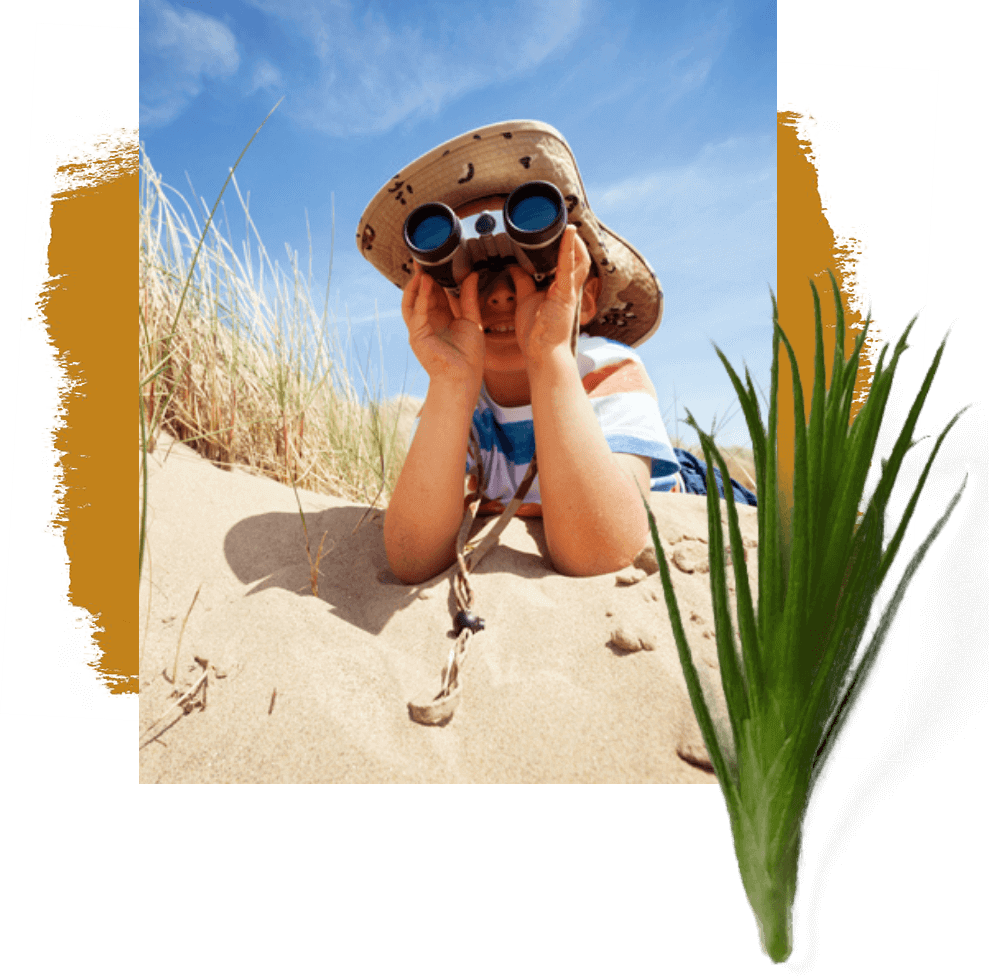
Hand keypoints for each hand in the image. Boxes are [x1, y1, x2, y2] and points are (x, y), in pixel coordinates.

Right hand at [401, 263, 484, 392]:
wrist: (463, 377)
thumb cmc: (469, 356)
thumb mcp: (472, 320)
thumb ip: (470, 297)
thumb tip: (472, 274)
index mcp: (441, 318)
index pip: (435, 293)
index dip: (436, 277)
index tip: (439, 261)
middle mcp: (428, 322)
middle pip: (421, 294)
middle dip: (422, 276)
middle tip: (426, 257)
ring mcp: (420, 328)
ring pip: (413, 300)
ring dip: (416, 284)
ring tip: (422, 267)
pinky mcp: (417, 335)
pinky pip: (416, 312)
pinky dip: (420, 297)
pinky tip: (425, 283)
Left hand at [507, 225, 590, 368]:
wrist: (541, 353)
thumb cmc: (536, 332)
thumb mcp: (525, 299)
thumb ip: (522, 281)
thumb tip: (514, 266)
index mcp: (560, 288)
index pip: (567, 261)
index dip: (566, 244)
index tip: (558, 227)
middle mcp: (568, 287)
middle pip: (577, 257)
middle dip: (573, 239)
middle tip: (565, 220)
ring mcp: (569, 291)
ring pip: (579, 259)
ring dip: (574, 240)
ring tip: (568, 221)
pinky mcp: (566, 295)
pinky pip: (569, 268)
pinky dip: (568, 249)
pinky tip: (569, 232)